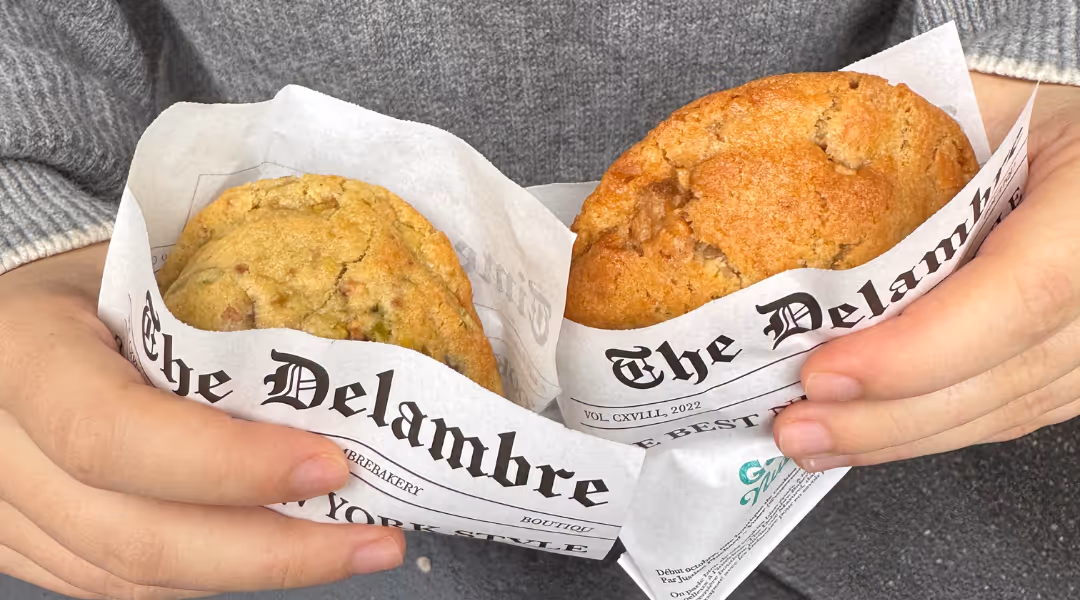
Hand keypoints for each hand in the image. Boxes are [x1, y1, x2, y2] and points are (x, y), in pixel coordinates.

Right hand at [0, 244, 404, 598]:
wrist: (19, 309)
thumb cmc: (100, 276)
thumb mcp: (152, 271)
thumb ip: (225, 327)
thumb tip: (355, 383)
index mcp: (24, 351)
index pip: (116, 433)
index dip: (229, 465)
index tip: (332, 466)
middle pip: (134, 534)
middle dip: (272, 549)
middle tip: (374, 534)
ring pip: (133, 575)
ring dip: (255, 572)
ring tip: (350, 546)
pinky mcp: (18, 543)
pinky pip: (118, 585)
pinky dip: (209, 576)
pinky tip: (277, 551)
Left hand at [775, 73, 1079, 470]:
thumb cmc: (1044, 113)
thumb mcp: (986, 100)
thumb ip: (909, 137)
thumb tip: (793, 164)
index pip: (1016, 296)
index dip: (915, 350)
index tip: (821, 372)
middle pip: (1002, 378)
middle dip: (884, 418)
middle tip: (793, 427)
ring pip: (1005, 411)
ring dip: (900, 437)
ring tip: (815, 443)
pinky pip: (1014, 414)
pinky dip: (936, 428)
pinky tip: (874, 436)